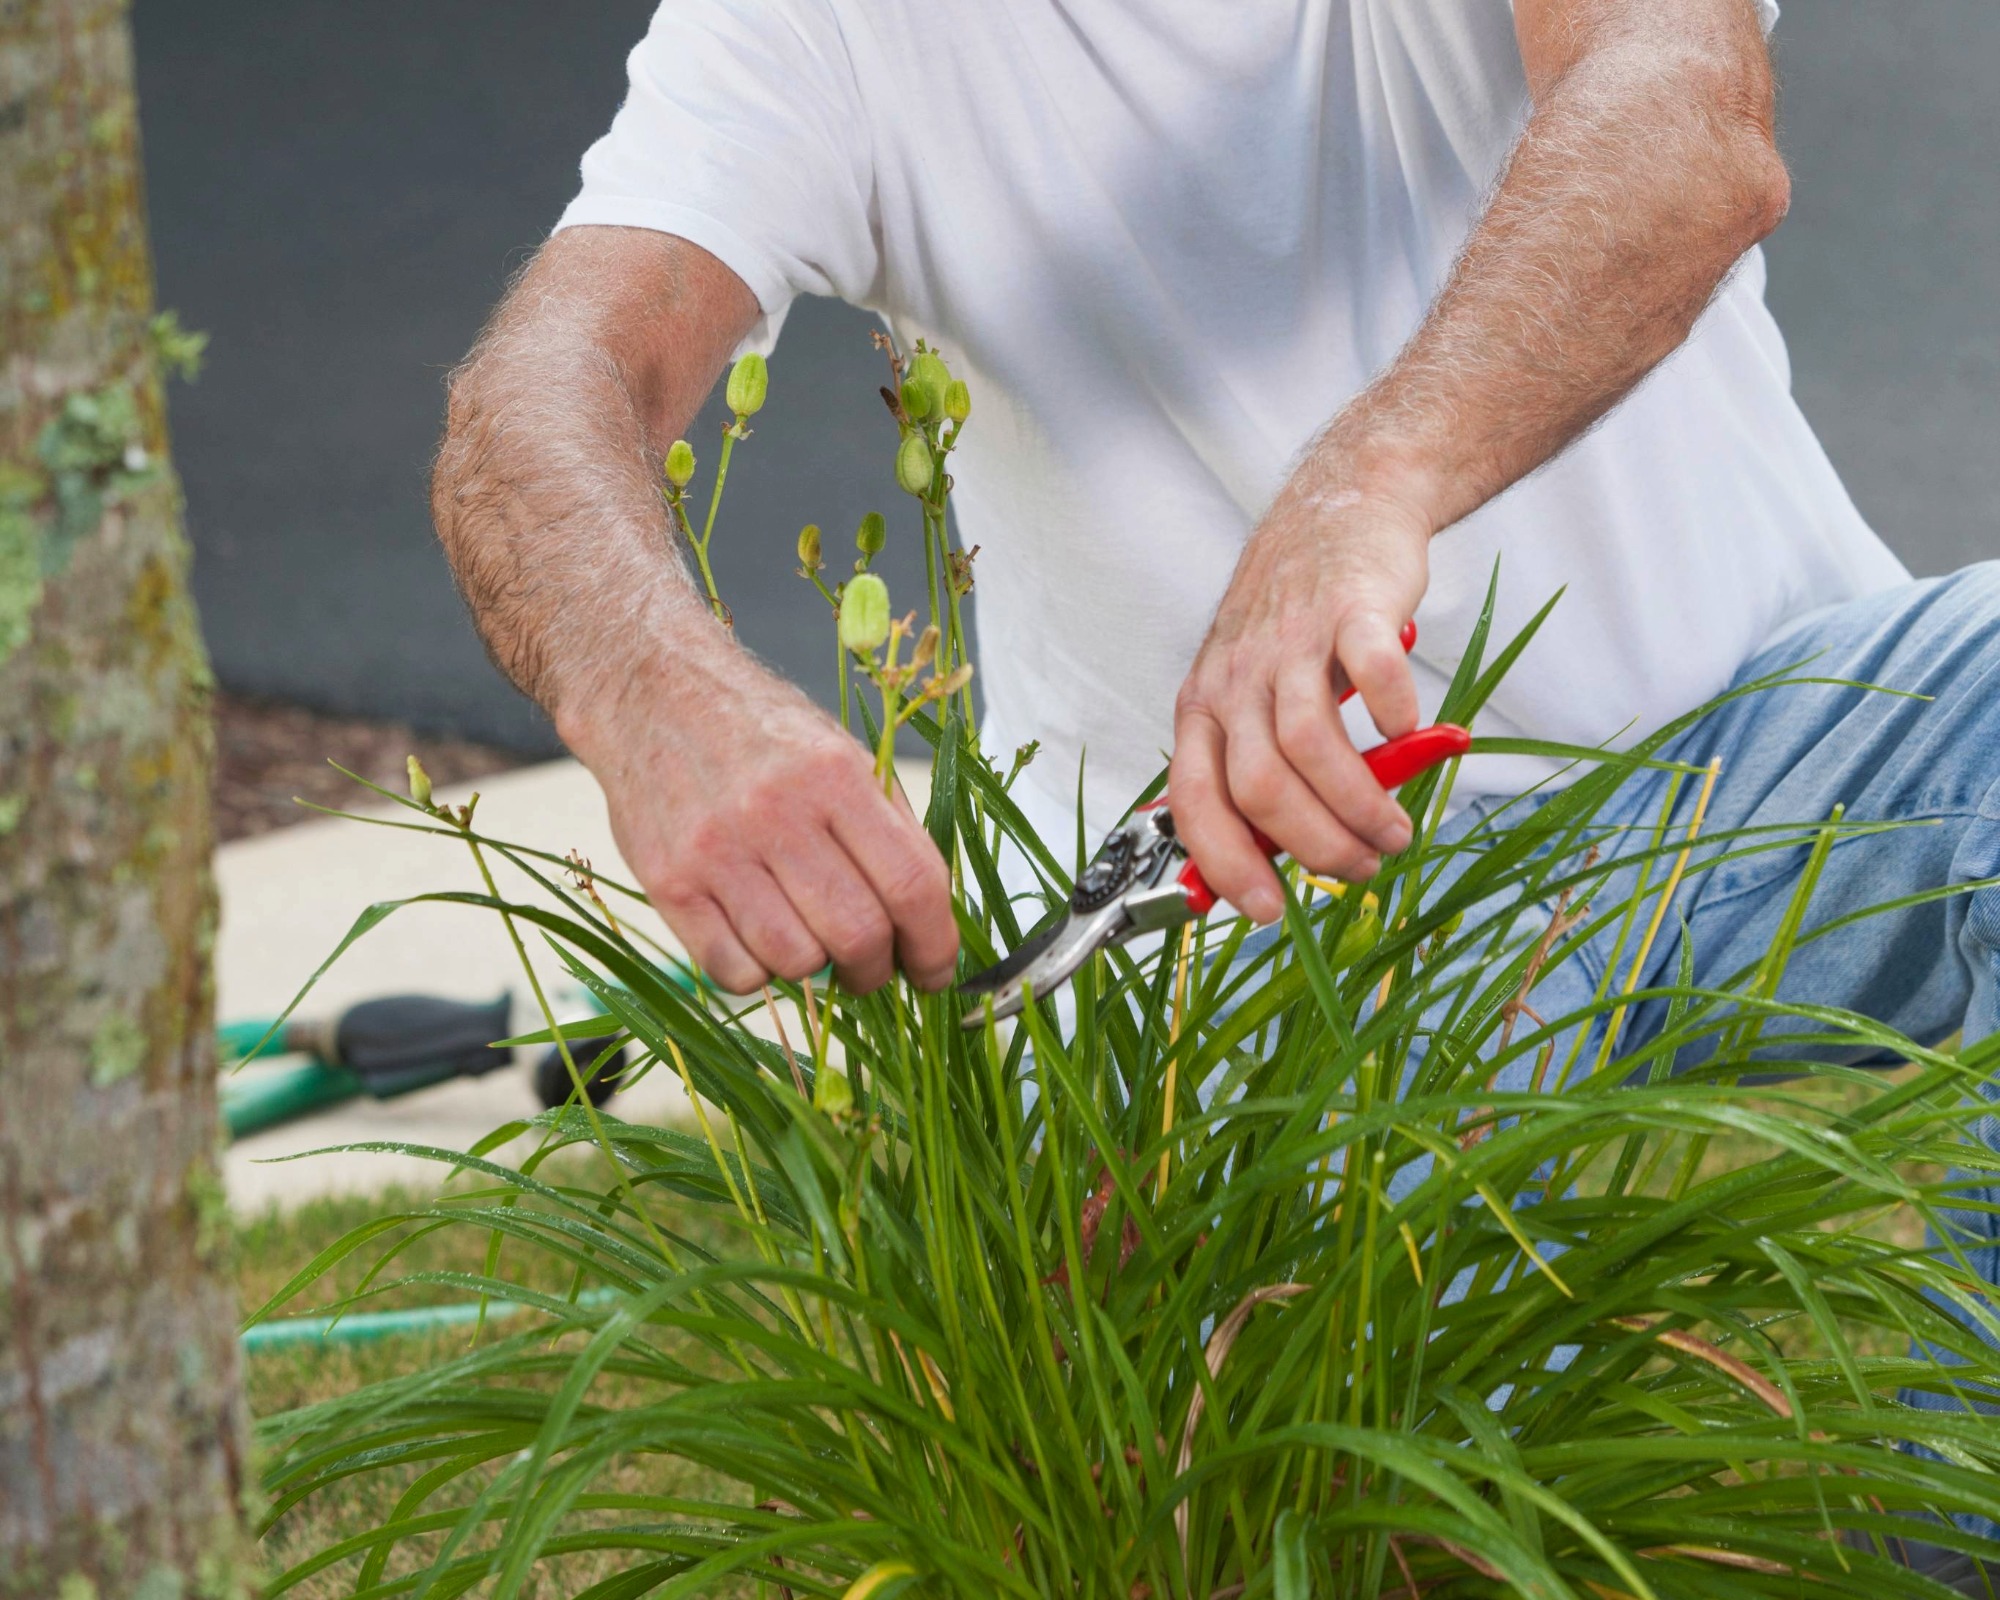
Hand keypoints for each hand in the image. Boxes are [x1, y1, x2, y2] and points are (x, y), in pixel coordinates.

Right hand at [563, 645, 958, 995]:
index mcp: (836, 775)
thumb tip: (929, 921)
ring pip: (796, 961)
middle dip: (877, 970)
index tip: (933, 972)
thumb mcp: (840, 753)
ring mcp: (717, 849)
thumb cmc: (759, 731)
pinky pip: (733, 971)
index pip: (912, 884)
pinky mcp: (668, 882)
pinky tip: (758, 942)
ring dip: (816, 972)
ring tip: (810, 943)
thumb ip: (888, 828)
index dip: (934, 944)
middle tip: (871, 967)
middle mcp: (777, 811)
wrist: (649, 691)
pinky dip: (758, 975)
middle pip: (857, 934)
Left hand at [1170, 487, 1430, 923]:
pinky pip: (1371, 670)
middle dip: (1314, 846)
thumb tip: (1264, 864)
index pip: (1194, 801)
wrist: (1339, 507)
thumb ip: (1251, 769)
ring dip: (1359, 805)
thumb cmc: (1296, 621)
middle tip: (1361, 867)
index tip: (1264, 909)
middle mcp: (1236, 678)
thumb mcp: (1248, 694)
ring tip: (1397, 831)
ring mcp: (1291, 641)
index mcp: (1204, 708)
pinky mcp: (1351, 607)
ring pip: (1309, 745)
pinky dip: (1396, 716)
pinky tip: (1413, 737)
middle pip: (1258, 786)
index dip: (1225, 863)